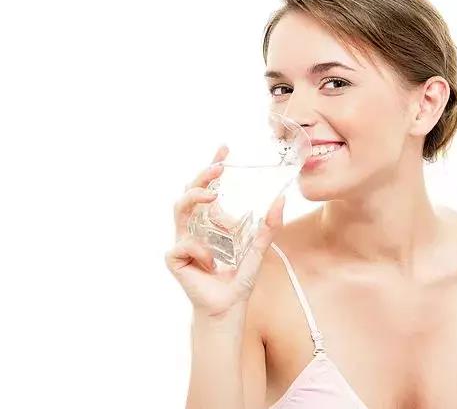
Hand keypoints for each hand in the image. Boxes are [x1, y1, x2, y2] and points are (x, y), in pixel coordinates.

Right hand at [165, 146, 284, 316]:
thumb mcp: (258, 248)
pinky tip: (212, 264)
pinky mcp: (175, 258)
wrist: (228, 306)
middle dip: (202, 175)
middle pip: (189, 191)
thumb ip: (268, 226)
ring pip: (178, 209)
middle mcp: (194, 227)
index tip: (224, 149)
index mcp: (210, 221)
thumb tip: (281, 200)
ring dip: (194, 198)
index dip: (212, 167)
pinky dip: (201, 251)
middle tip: (218, 167)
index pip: (208, 187)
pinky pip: (184, 244)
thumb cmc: (238, 278)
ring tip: (212, 195)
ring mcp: (182, 240)